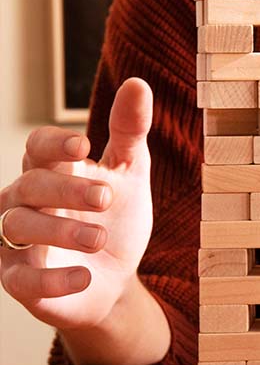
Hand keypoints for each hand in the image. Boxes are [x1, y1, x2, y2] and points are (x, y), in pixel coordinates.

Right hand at [0, 79, 153, 330]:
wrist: (118, 278)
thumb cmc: (116, 218)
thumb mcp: (130, 174)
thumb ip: (130, 131)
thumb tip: (136, 83)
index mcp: (51, 171)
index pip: (37, 147)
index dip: (54, 143)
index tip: (83, 145)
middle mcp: (25, 202)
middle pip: (31, 184)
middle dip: (67, 188)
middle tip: (107, 196)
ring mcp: (17, 242)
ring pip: (18, 226)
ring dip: (60, 230)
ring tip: (99, 238)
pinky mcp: (19, 281)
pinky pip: (22, 280)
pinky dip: (52, 279)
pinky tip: (84, 276)